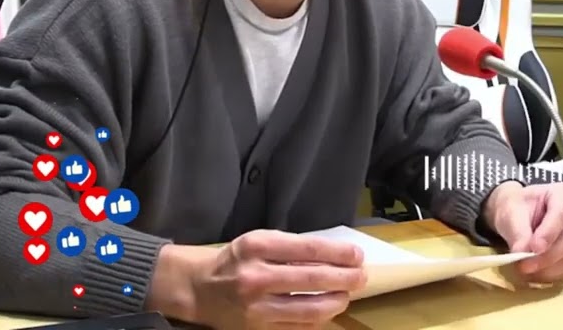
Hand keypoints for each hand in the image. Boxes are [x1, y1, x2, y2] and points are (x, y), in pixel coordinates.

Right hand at [179, 229, 367, 328]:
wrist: (201, 289)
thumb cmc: (238, 260)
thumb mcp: (261, 241)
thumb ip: (293, 247)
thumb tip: (337, 255)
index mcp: (258, 247)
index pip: (309, 249)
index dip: (339, 253)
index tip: (357, 255)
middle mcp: (255, 277)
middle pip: (313, 279)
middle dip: (345, 278)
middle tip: (361, 277)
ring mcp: (256, 307)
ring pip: (309, 309)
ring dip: (336, 302)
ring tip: (346, 295)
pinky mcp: (257, 329)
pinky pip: (298, 326)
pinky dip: (318, 318)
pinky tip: (327, 309)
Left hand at [483, 181, 562, 282]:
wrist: (520, 215)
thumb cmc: (518, 208)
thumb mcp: (512, 213)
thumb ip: (518, 231)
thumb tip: (521, 253)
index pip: (561, 214)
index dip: (548, 233)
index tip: (532, 249)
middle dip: (548, 256)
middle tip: (524, 266)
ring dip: (549, 268)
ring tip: (527, 272)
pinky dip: (553, 274)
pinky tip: (536, 275)